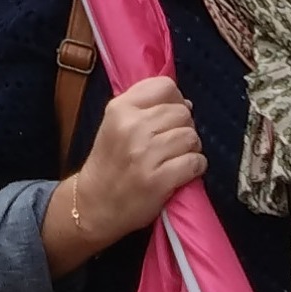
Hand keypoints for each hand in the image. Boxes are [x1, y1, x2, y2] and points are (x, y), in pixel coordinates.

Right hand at [45, 74, 203, 270]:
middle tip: (174, 142)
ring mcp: (146, 154)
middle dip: (184, 126)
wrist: (94, 204)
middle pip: (182, 112)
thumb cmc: (108, 163)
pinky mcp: (159, 180)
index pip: (165, 87)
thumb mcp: (115, 123)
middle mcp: (132, 127)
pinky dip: (196, 166)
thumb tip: (186, 103)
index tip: (171, 115)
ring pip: (191, 137)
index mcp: (120, 108)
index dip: (175, 100)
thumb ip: (144, 106)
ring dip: (191, 148)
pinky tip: (185, 171)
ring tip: (179, 156)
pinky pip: (195, 162)